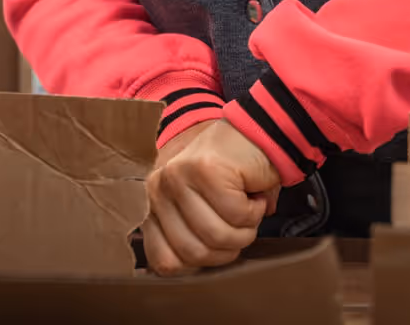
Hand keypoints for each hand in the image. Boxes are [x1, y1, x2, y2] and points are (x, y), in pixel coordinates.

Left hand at [141, 120, 279, 276]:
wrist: (257, 137)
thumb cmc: (233, 182)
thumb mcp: (201, 214)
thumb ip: (186, 240)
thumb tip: (185, 272)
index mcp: (153, 205)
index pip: (164, 262)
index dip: (200, 264)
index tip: (216, 245)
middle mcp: (158, 189)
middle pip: (194, 253)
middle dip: (228, 248)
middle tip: (239, 224)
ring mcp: (178, 176)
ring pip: (216, 235)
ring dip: (245, 229)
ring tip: (247, 207)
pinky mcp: (205, 169)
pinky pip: (237, 215)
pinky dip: (255, 210)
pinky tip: (252, 192)